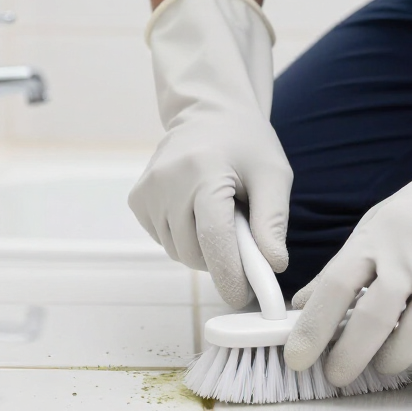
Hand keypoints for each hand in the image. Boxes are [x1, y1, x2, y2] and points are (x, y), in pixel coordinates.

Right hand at [128, 0, 292, 307]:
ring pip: (178, 251)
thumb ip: (273, 221)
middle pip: (194, 251)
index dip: (230, 274)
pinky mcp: (137, 200)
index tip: (245, 298)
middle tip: (245, 239)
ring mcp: (146, 190)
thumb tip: (274, 266)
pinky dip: (185, 238)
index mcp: (203, 171)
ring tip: (222, 216)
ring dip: (204, 250)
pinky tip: (199, 213)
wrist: (208, 113)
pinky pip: (165, 240)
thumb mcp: (274, 175)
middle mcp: (166, 180)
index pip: (213, 237)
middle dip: (222, 260)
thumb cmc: (247, 144)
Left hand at [284, 38, 411, 383]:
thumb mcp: (378, 225)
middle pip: (372, 320)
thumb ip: (344, 267)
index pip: (335, 286)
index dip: (312, 328)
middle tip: (335, 374)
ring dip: (390, 359)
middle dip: (348, 357)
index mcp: (378, 236)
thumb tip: (303, 308)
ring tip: (382, 360)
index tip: (296, 357)